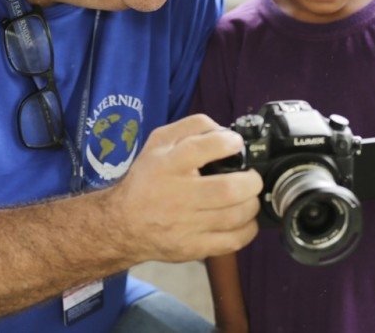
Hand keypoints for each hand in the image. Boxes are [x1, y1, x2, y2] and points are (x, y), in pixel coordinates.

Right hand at [113, 114, 261, 263]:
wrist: (124, 223)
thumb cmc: (147, 179)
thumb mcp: (159, 142)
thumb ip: (192, 127)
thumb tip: (224, 130)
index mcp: (168, 165)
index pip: (201, 149)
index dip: (227, 143)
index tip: (235, 143)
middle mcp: (176, 195)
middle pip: (227, 189)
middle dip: (250, 181)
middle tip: (250, 177)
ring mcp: (185, 225)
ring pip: (234, 217)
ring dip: (251, 204)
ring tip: (247, 197)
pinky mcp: (192, 248)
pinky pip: (232, 241)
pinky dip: (247, 229)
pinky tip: (243, 219)